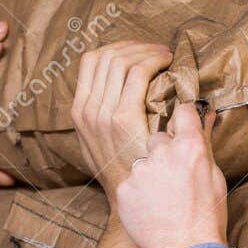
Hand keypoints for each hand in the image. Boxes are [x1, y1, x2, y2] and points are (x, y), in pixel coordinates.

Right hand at [71, 41, 173, 198]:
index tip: (140, 51)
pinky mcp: (123, 119)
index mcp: (79, 111)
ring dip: (147, 51)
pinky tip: (167, 65)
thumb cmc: (126, 172)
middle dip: (136, 46)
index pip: (91, 60)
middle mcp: (86, 110)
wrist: (133, 201)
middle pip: (107, 55)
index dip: (118, 47)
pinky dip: (153, 61)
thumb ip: (106, 115)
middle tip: (158, 51)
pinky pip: (137, 73)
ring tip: (165, 56)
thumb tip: (122, 90)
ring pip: (121, 60)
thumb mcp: (103, 142)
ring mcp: (102, 114)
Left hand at [114, 101, 227, 247]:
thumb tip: (208, 114)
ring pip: (141, 162)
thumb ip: (205, 142)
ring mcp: (140, 170)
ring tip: (162, 198)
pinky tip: (150, 209)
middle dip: (163, 152)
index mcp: (190, 146)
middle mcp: (162, 152)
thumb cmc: (208, 216)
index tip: (182, 128)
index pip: (182, 112)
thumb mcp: (214, 176)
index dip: (182, 120)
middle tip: (173, 178)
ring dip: (149, 174)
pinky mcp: (125, 189)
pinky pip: (130, 183)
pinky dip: (137, 193)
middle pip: (157, 138)